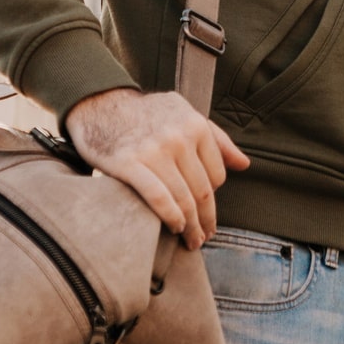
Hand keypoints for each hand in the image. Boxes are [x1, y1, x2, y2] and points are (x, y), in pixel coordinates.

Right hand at [64, 88, 250, 248]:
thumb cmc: (146, 113)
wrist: (100, 103)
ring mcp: (154, 151)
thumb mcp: (184, 114)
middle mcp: (178, 138)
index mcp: (195, 125)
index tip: (208, 213)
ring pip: (183, 199)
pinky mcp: (129, 164)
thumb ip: (216, 138)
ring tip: (192, 240)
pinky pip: (158, 198)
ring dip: (191, 226)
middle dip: (206, 219)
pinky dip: (171, 217)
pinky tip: (175, 227)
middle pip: (202, 191)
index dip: (213, 198)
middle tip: (205, 236)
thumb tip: (244, 164)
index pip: (217, 175)